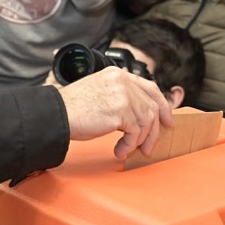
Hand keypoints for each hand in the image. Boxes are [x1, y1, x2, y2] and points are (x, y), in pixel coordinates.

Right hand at [58, 66, 173, 157]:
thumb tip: (141, 114)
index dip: (162, 106)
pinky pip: (135, 133)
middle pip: (152, 106)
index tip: (167, 121)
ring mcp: (123, 94)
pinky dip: (129, 145)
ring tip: (128, 149)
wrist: (57, 114)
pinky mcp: (121, 111)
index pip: (150, 87)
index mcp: (117, 74)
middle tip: (149, 146)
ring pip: (146, 122)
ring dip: (139, 140)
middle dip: (154, 130)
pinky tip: (120, 150)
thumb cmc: (73, 108)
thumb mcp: (100, 93)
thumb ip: (120, 96)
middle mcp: (123, 80)